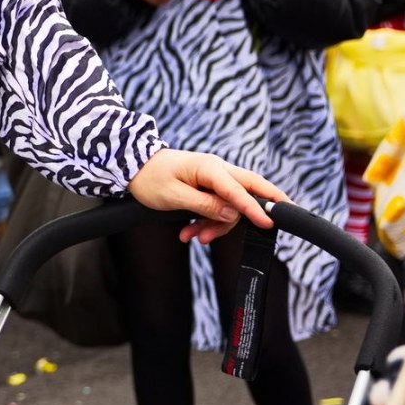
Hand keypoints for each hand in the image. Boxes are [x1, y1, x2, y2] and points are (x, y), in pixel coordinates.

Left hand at [126, 147, 283, 243]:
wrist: (132, 167)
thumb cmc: (149, 178)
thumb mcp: (173, 196)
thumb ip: (204, 205)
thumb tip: (231, 214)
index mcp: (209, 168)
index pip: (239, 190)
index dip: (254, 208)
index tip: (269, 223)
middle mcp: (216, 169)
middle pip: (249, 189)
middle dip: (259, 208)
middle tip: (272, 224)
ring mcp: (213, 177)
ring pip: (230, 204)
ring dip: (215, 225)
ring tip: (193, 237)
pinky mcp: (207, 186)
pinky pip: (217, 205)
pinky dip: (207, 221)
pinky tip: (189, 233)